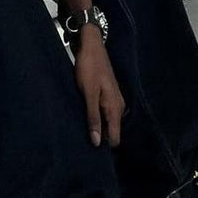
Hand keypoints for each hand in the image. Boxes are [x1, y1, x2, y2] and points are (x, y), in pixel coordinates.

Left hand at [73, 31, 124, 147]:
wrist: (91, 45)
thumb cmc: (89, 68)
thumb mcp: (88, 93)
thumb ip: (93, 117)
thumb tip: (96, 142)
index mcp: (115, 108)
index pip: (115, 138)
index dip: (104, 146)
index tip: (89, 152)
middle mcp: (118, 106)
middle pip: (111, 131)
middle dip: (100, 137)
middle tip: (81, 141)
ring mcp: (113, 100)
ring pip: (107, 122)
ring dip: (97, 126)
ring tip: (80, 130)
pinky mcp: (107, 94)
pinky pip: (104, 113)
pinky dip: (96, 117)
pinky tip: (84, 117)